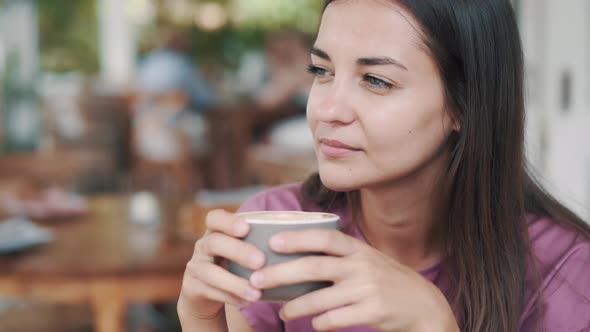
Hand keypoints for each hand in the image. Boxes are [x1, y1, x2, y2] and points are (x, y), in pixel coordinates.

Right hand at [177, 210, 264, 321]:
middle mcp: (202, 246)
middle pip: (215, 242)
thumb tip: (294, 242)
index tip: (246, 228)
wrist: (205, 294)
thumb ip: (258, 243)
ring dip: (235, 283)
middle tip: (260, 261)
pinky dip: (230, 297)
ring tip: (257, 293)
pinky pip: (209, 292)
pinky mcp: (192, 288)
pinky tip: (247, 301)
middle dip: (238, 251)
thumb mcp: (241, 251)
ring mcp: (195, 267)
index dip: (229, 221)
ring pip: (210, 273)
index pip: (214, 218)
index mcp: (215, 232)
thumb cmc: (233, 266)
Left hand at [248, 229, 458, 331]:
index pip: (325, 238)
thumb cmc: (389, 281)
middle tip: (257, 279)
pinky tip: (314, 324)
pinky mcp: (373, 312)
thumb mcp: (370, 260)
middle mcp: (362, 266)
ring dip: (295, 306)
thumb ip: (342, 257)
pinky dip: (320, 323)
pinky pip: (335, 319)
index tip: (272, 242)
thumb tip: (299, 256)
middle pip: (313, 268)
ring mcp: (367, 290)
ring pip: (320, 299)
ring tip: (283, 311)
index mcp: (359, 250)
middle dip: (280, 273)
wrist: (425, 306)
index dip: (298, 238)